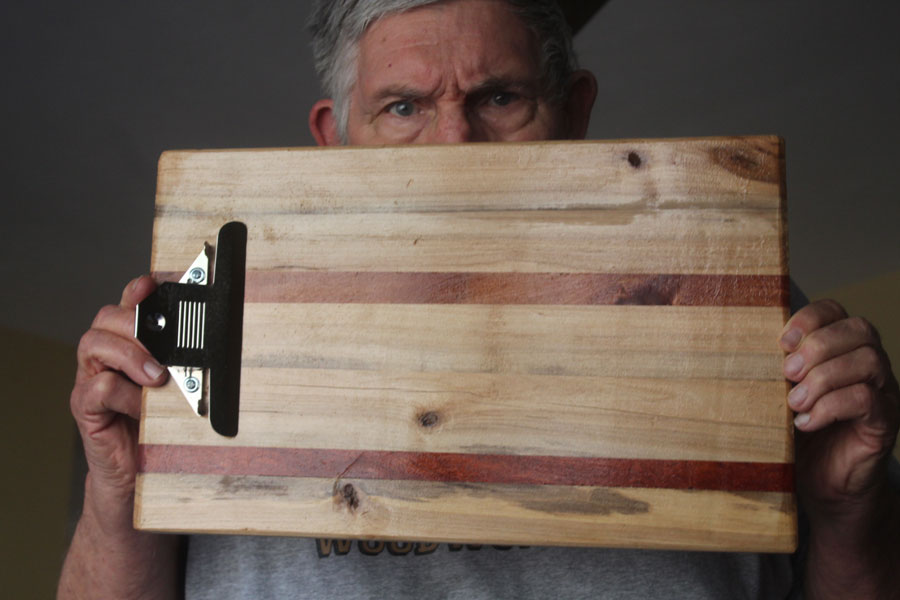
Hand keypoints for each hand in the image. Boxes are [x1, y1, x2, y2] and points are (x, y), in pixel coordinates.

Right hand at [70, 275, 167, 528]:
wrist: (138, 478)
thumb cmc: (162, 428)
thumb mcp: (182, 389)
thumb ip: (188, 364)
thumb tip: (221, 340)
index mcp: (131, 345)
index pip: (130, 305)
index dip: (139, 291)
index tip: (156, 284)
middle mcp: (107, 356)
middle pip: (108, 317)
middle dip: (136, 324)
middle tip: (163, 347)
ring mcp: (92, 379)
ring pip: (94, 343)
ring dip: (129, 354)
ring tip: (156, 376)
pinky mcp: (85, 408)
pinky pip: (98, 387)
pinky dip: (124, 394)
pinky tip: (142, 408)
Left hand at [780, 299, 898, 522]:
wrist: (824, 486)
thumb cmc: (797, 435)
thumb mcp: (778, 396)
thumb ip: (770, 372)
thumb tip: (733, 351)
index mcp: (841, 349)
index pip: (835, 311)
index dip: (809, 318)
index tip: (781, 342)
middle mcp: (868, 365)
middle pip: (859, 329)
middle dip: (817, 346)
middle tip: (787, 374)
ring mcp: (883, 392)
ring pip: (867, 360)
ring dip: (823, 377)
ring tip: (794, 402)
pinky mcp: (885, 422)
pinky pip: (868, 399)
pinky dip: (831, 407)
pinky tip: (806, 422)